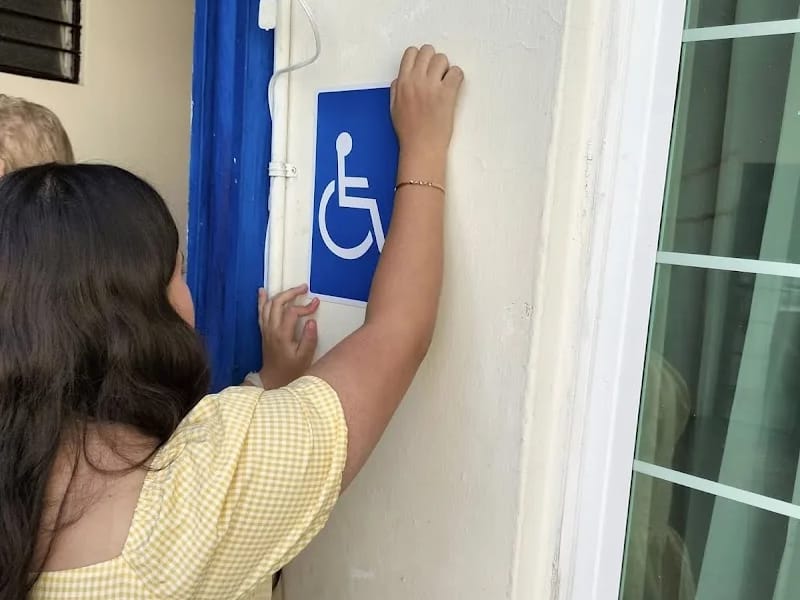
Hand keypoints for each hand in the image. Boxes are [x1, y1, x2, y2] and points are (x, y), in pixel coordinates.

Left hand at [257, 285, 319, 388]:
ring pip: (268, 304)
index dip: (305, 306)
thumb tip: (311, 321)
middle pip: (278, 302)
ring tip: (291, 288)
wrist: (273, 379)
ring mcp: (266, 328)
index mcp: (282, 334)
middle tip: (304, 288)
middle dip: (291, 292)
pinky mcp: (264, 330)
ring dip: (279, 294)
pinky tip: (263, 291)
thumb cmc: (290, 370)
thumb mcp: (304, 357)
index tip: (316, 304)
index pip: (292, 312)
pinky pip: (261, 311)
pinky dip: (262, 300)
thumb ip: (309, 339)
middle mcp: (271, 329)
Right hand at [391, 45, 463, 161]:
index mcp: (402, 83)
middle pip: (428, 51)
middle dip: (433, 59)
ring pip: (442, 58)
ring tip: (445, 82)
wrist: (421, 147)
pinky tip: (453, 87)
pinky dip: (457, 76)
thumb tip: (400, 79)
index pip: (411, 53)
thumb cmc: (409, 132)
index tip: (424, 66)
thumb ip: (396, 90)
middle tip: (436, 73)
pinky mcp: (447, 93)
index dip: (420, 57)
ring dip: (445, 68)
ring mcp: (432, 86)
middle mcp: (416, 80)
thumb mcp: (394, 108)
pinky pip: (456, 72)